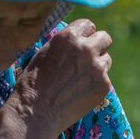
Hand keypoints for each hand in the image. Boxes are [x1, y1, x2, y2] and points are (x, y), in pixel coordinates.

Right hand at [11, 18, 112, 135]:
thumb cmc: (33, 83)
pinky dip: (95, 85)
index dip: (84, 35)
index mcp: (69, 36)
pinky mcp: (104, 85)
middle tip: (88, 59)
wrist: (36, 112)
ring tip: (80, 79)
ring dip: (97, 66)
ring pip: (106, 60)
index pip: (88, 25)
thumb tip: (76, 40)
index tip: (81, 43)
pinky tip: (80, 93)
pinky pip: (105, 80)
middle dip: (97, 46)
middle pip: (104, 38)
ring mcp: (97, 67)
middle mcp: (86, 48)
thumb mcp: (44, 52)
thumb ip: (64, 43)